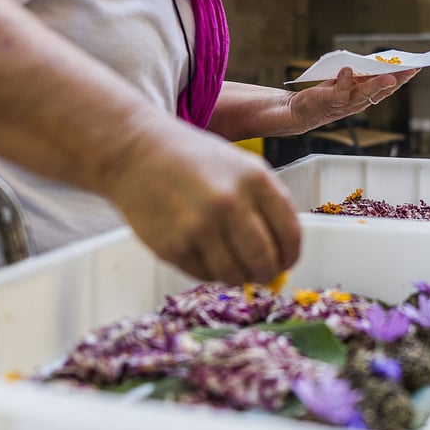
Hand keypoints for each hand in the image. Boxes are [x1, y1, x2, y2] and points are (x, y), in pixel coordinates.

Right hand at [104, 118, 300, 284]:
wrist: (138, 152)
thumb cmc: (193, 157)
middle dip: (268, 273)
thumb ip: (265, 202)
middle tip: (264, 275)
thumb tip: (284, 249)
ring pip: (234, 274)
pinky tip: (205, 254)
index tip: (287, 261)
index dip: (291, 254)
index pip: (289, 232)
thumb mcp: (241, 165)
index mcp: (255, 179)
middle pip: (264, 260)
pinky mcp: (173, 246)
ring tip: (234, 266)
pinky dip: (210, 272)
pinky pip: (203, 275)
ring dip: (239, 277)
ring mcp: (200, 227)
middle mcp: (231, 203)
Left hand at [290, 66, 419, 132]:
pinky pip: (339, 91)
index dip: (402, 78)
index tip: (416, 67)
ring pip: (365, 94)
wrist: (300, 111)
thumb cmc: (325, 95)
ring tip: (387, 75)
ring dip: (376, 84)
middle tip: (411, 69)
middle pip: (381, 91)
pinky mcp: (330, 101)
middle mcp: (358, 102)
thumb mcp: (347, 82)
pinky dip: (343, 81)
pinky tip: (347, 70)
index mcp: (365, 96)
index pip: (388, 87)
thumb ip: (360, 75)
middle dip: (397, 80)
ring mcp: (345, 103)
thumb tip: (375, 61)